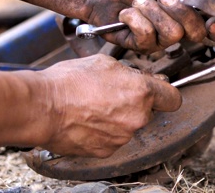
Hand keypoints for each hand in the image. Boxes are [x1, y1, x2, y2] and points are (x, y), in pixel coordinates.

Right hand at [38, 54, 180, 157]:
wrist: (41, 107)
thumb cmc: (68, 82)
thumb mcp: (105, 63)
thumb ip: (131, 73)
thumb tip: (141, 77)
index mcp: (141, 93)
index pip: (173, 98)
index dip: (166, 93)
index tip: (160, 92)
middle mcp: (137, 117)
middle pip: (148, 111)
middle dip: (135, 103)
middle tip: (112, 94)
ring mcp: (122, 137)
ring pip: (129, 126)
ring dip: (118, 117)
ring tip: (94, 106)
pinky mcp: (106, 151)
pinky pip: (113, 139)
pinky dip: (104, 131)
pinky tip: (88, 119)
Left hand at [79, 0, 214, 53]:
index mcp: (188, 9)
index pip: (213, 26)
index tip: (213, 20)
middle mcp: (177, 26)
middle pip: (197, 33)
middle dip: (181, 11)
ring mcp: (159, 38)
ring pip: (173, 34)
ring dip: (154, 12)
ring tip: (139, 1)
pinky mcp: (140, 45)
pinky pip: (148, 37)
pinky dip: (136, 19)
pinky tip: (127, 12)